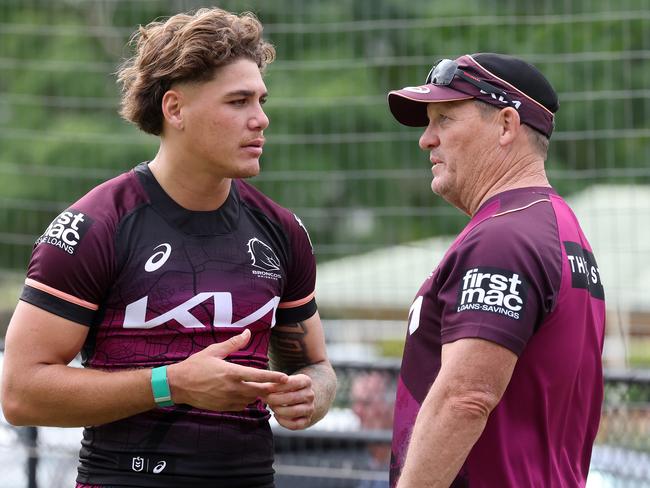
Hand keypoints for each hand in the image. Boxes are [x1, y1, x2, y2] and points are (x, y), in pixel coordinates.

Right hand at [167, 329, 287, 411]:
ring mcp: (227, 399)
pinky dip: (247, 401)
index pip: (258, 376)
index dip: (273, 377)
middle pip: (259, 390)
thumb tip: (247, 333)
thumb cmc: (196, 365)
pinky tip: (247, 394)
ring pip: (251, 399)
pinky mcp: (223, 407)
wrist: (178, 385)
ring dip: (258, 394)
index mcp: (231, 373)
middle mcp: (232, 388)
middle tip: (278, 384)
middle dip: (269, 388)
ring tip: (264, 388)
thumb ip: (233, 344)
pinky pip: (242, 406)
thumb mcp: (214, 351)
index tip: (285, 378)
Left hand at [263, 374, 314, 429]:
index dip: (278, 386)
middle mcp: (310, 395)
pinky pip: (295, 425)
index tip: (266, 388)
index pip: (292, 383)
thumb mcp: (284, 381)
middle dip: (275, 399)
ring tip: (271, 406)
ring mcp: (310, 408)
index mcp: (306, 381)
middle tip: (265, 398)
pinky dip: (283, 422)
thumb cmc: (287, 388)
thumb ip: (274, 383)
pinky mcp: (307, 421)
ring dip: (278, 410)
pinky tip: (276, 415)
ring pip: (294, 412)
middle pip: (292, 398)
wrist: (299, 399)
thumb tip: (262, 387)